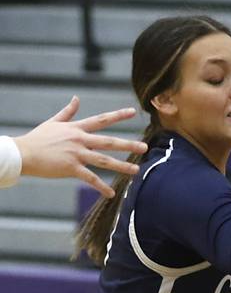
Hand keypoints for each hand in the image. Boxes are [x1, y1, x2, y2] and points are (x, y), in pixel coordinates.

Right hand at [13, 97, 147, 197]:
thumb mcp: (54, 122)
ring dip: (121, 166)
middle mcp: (80, 139)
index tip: (133, 112)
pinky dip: (101, 187)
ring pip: (104, 160)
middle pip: (108, 141)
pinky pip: (90, 178)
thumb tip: (76, 98)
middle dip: (128, 144)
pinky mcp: (71, 168)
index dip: (118, 116)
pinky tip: (111, 194)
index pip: (101, 120)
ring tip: (136, 171)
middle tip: (145, 147)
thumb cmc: (38, 139)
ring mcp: (76, 154)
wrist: (24, 153)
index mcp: (77, 128)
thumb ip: (68, 112)